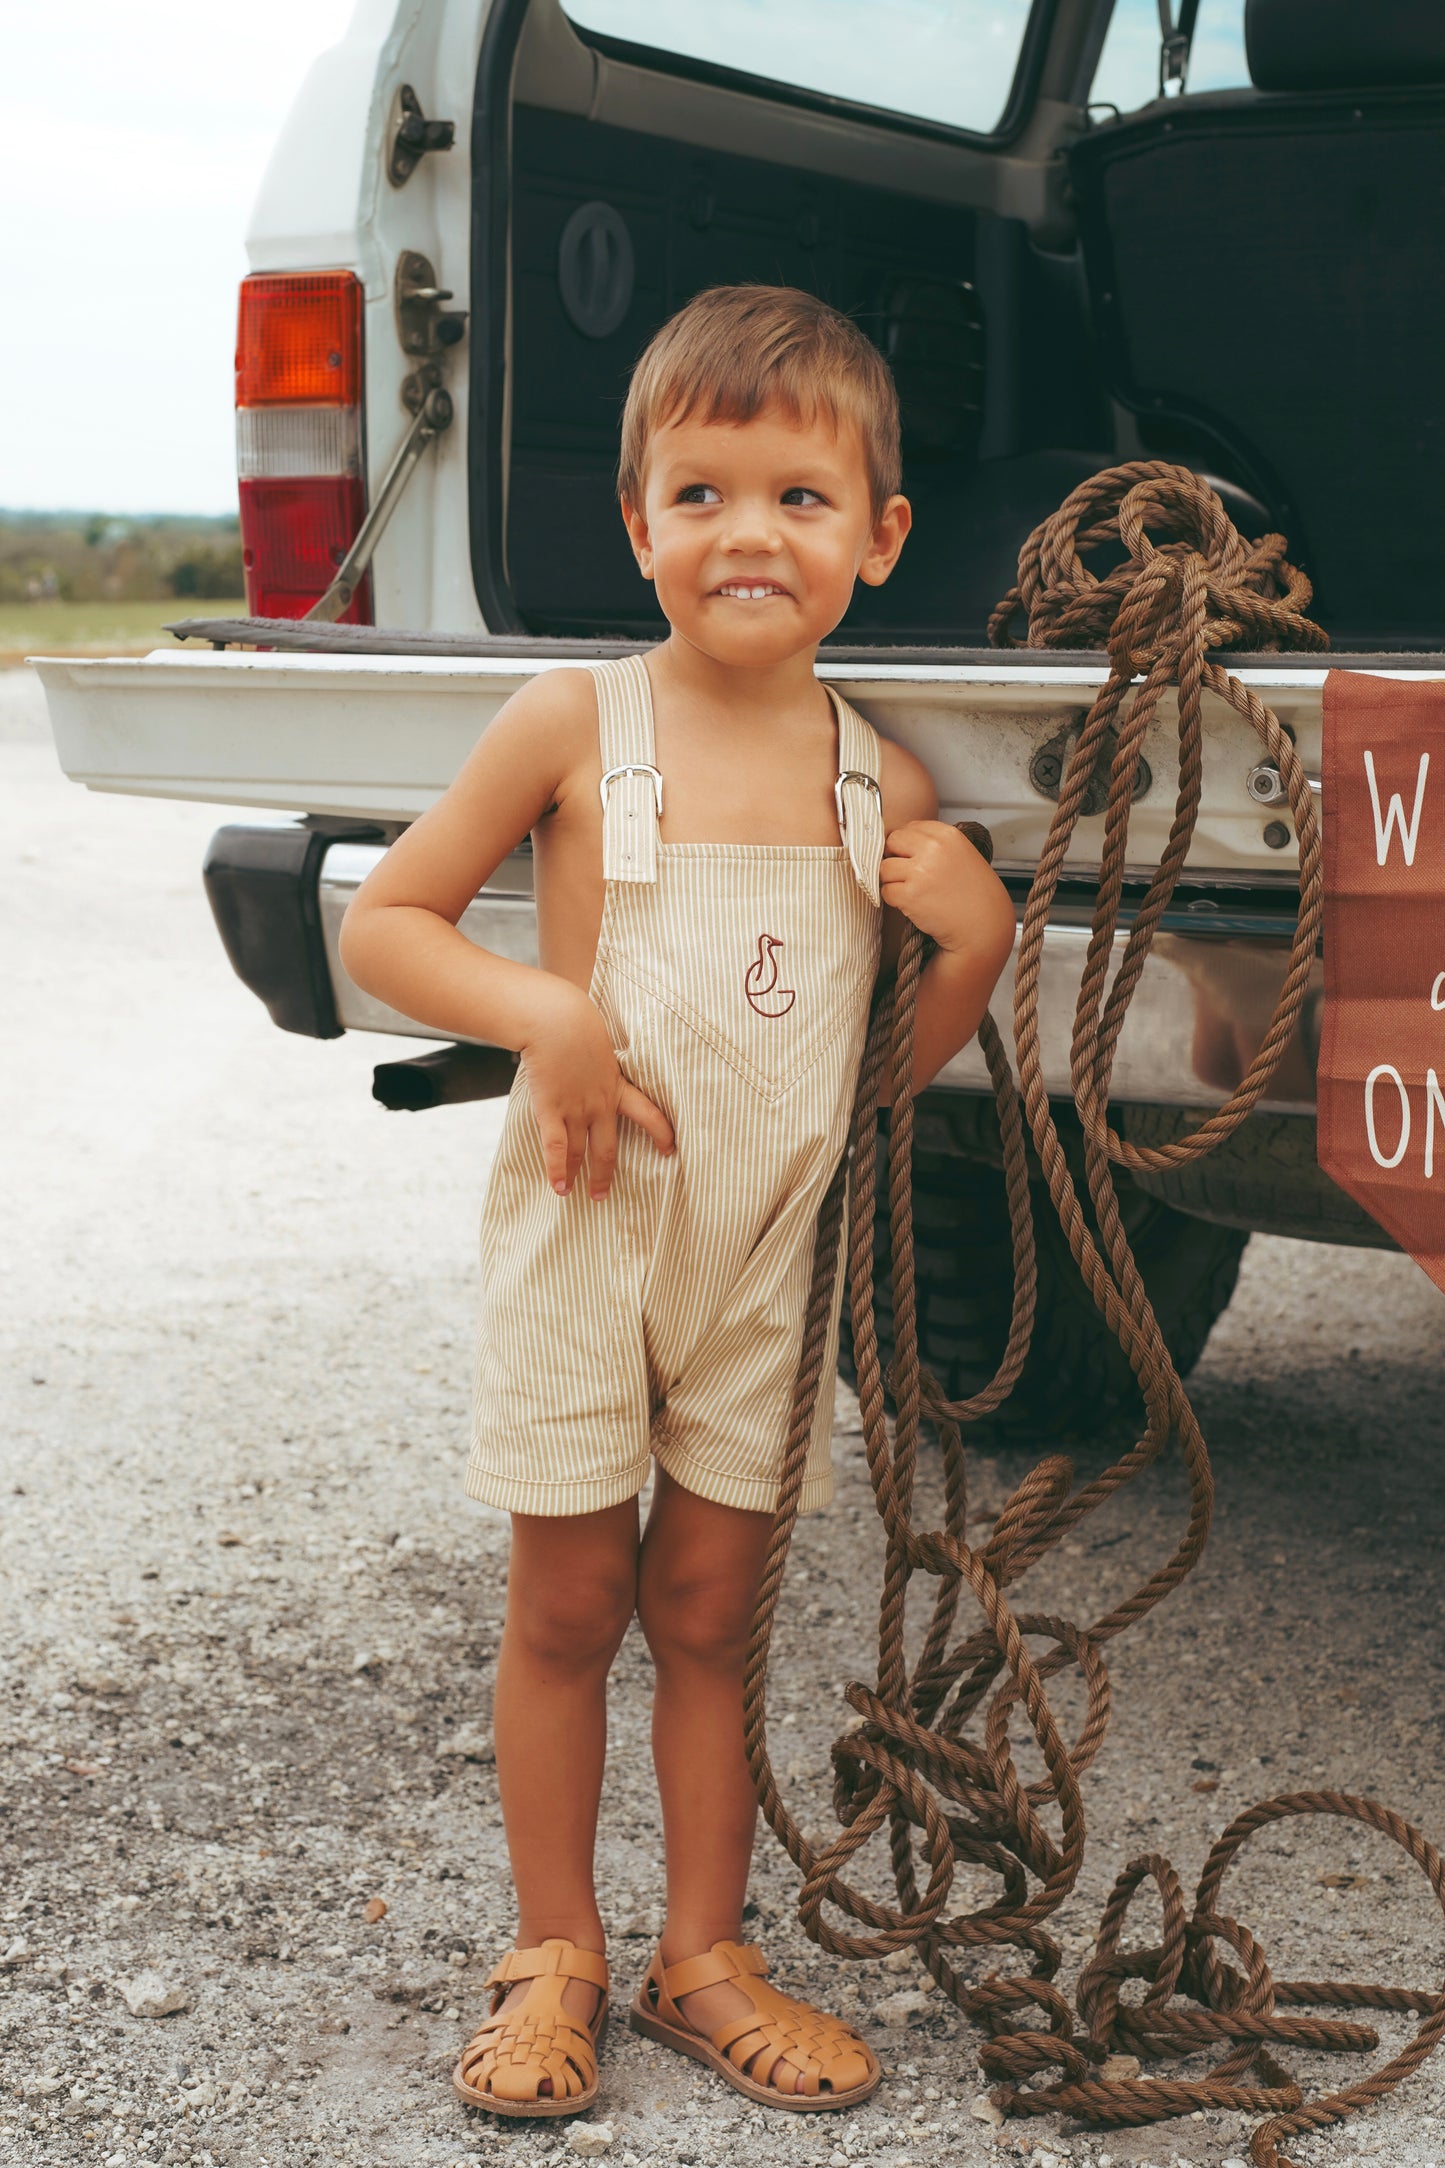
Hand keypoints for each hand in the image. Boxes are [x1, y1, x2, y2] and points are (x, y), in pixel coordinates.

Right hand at [517, 977, 673, 1199]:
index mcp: (616, 1085)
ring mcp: (576, 1108)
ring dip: (577, 1175)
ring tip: (572, 1193)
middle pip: (608, 1148)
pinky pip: (556, 1148)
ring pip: (580, 1151)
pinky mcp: (552, 1109)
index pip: (649, 1114)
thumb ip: (599, 1059)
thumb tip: (594, 1059)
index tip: (669, 1149)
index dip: (661, 1133)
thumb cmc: (574, 1023)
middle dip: (605, 1174)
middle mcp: (600, 1103)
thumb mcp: (598, 1043)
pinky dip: (557, 1170)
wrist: (556, 1019)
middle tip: (602, 1194)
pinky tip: (559, 1187)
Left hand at [880, 819, 994, 953]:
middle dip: (894, 857)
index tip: (912, 857)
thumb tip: (901, 841)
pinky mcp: (910, 895)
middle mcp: (933, 849)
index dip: (907, 844)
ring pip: (885, 868)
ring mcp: (920, 871)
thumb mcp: (962, 855)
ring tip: (911, 890)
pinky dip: (894, 900)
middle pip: (893, 842)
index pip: (910, 827)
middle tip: (906, 873)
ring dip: (892, 880)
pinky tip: (912, 904)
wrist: (983, 926)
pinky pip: (886, 891)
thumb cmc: (975, 895)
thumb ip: (935, 844)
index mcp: (948, 835)